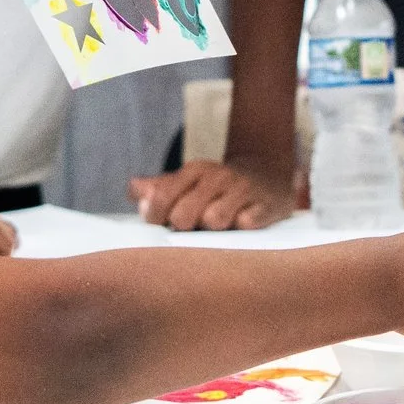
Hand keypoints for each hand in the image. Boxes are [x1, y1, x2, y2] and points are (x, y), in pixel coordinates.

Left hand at [128, 157, 296, 231]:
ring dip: (213, 233)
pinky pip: (247, 224)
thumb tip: (134, 191)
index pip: (160, 198)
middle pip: (183, 216)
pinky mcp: (267, 205)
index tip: (165, 226)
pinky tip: (242, 228)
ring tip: (218, 230)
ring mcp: (243, 190)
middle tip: (194, 229)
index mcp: (194, 170)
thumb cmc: (218, 187)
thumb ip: (158, 189)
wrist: (268, 174)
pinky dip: (242, 231)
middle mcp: (218, 176)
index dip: (157, 220)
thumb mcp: (188, 182)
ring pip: (215, 220)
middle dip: (184, 229)